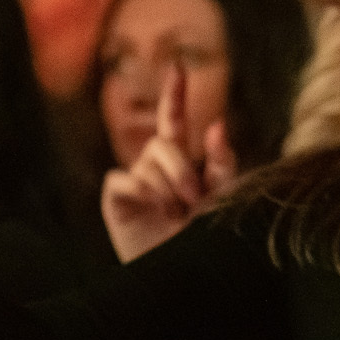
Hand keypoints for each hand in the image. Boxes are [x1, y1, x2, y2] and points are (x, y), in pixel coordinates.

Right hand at [100, 65, 237, 262]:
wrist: (184, 271)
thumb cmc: (203, 237)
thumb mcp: (222, 197)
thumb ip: (222, 162)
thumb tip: (219, 124)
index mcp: (179, 163)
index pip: (173, 122)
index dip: (174, 95)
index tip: (177, 68)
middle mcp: (153, 166)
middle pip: (165, 142)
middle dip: (183, 168)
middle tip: (192, 198)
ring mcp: (134, 180)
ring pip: (150, 160)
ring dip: (169, 186)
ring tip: (174, 213)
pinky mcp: (117, 196)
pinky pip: (129, 179)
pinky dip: (146, 193)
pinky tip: (152, 209)